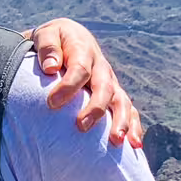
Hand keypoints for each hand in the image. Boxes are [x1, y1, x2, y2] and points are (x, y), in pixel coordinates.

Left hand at [27, 19, 142, 146]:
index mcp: (83, 50)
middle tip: (81, 127)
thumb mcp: (45, 35)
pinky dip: (134, 126)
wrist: (67, 37)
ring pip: (121, 101)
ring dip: (121, 121)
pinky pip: (128, 110)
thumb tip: (51, 67)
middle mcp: (101, 67)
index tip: (52, 103)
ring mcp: (110, 81)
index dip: (68, 87)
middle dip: (95, 109)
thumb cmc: (52, 40)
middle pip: (104, 88)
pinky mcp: (114, 93)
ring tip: (116, 141)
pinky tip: (134, 145)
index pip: (80, 69)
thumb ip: (47, 48)